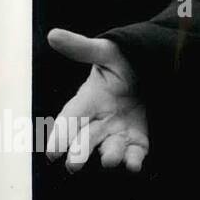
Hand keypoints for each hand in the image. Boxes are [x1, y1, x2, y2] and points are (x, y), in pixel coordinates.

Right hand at [45, 29, 147, 172]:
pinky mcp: (137, 137)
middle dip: (79, 152)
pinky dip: (134, 160)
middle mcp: (99, 120)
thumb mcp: (105, 52)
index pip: (70, 118)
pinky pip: (134, 151)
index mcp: (87, 99)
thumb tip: (53, 34)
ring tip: (110, 160)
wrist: (148, 70)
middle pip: (85, 139)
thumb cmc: (121, 62)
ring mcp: (117, 130)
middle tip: (74, 165)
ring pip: (109, 147)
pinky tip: (134, 165)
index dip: (60, 134)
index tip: (51, 152)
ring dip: (109, 155)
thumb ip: (82, 48)